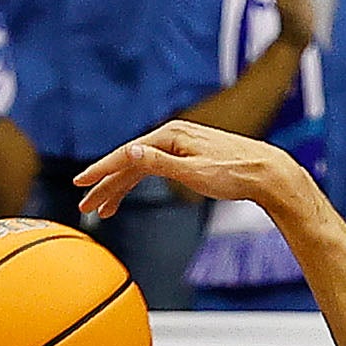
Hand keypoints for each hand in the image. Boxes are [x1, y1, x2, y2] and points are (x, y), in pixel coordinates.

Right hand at [77, 116, 315, 222]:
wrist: (265, 172)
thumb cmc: (232, 173)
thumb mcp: (192, 172)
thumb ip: (158, 163)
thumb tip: (130, 152)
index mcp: (169, 137)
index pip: (126, 155)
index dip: (101, 171)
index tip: (81, 183)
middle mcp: (172, 137)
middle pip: (129, 162)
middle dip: (106, 185)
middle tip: (86, 206)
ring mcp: (180, 145)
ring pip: (141, 167)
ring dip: (121, 188)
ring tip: (105, 209)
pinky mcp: (188, 155)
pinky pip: (154, 168)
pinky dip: (139, 182)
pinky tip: (132, 192)